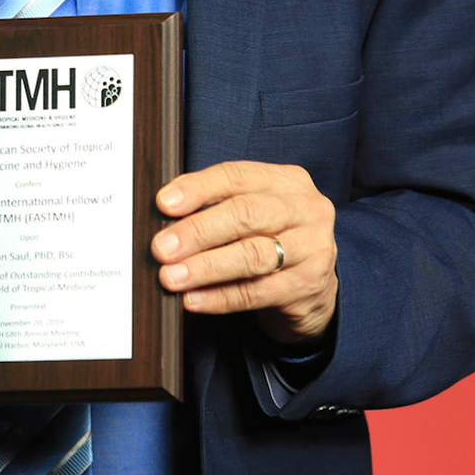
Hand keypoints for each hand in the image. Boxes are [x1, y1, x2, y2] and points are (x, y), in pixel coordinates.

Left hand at [151, 161, 337, 343]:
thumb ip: (215, 205)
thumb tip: (163, 215)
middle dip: (197, 231)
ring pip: (252, 255)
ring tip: (172, 277)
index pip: (236, 176)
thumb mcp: (253, 212)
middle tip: (161, 248)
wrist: (313, 286)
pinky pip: (256, 292)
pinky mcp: (308, 286)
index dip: (197, 189)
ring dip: (205, 267)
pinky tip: (194, 299)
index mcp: (286, 180)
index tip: (163, 204)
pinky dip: (220, 297)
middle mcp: (306, 209)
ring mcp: (312, 248)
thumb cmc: (270, 237)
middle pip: (245, 214)